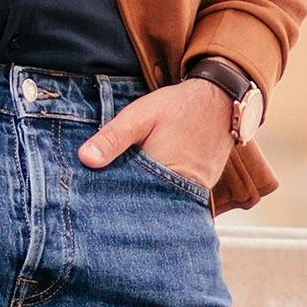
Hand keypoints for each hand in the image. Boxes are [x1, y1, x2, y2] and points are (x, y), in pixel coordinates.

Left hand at [77, 78, 232, 191]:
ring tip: (124, 195)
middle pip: (146, 206)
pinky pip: (177, 199)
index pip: (128, 199)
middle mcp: (183, 191)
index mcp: (163, 174)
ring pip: (162, 204)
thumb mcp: (139, 116)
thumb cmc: (178, 107)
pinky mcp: (202, 189)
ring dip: (145, 200)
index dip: (109, 199)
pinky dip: (162, 194)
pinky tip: (148, 187)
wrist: (221, 100)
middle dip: (126, 203)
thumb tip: (84, 159)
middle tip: (104, 200)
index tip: (92, 199)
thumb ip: (113, 138)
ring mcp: (196, 193)